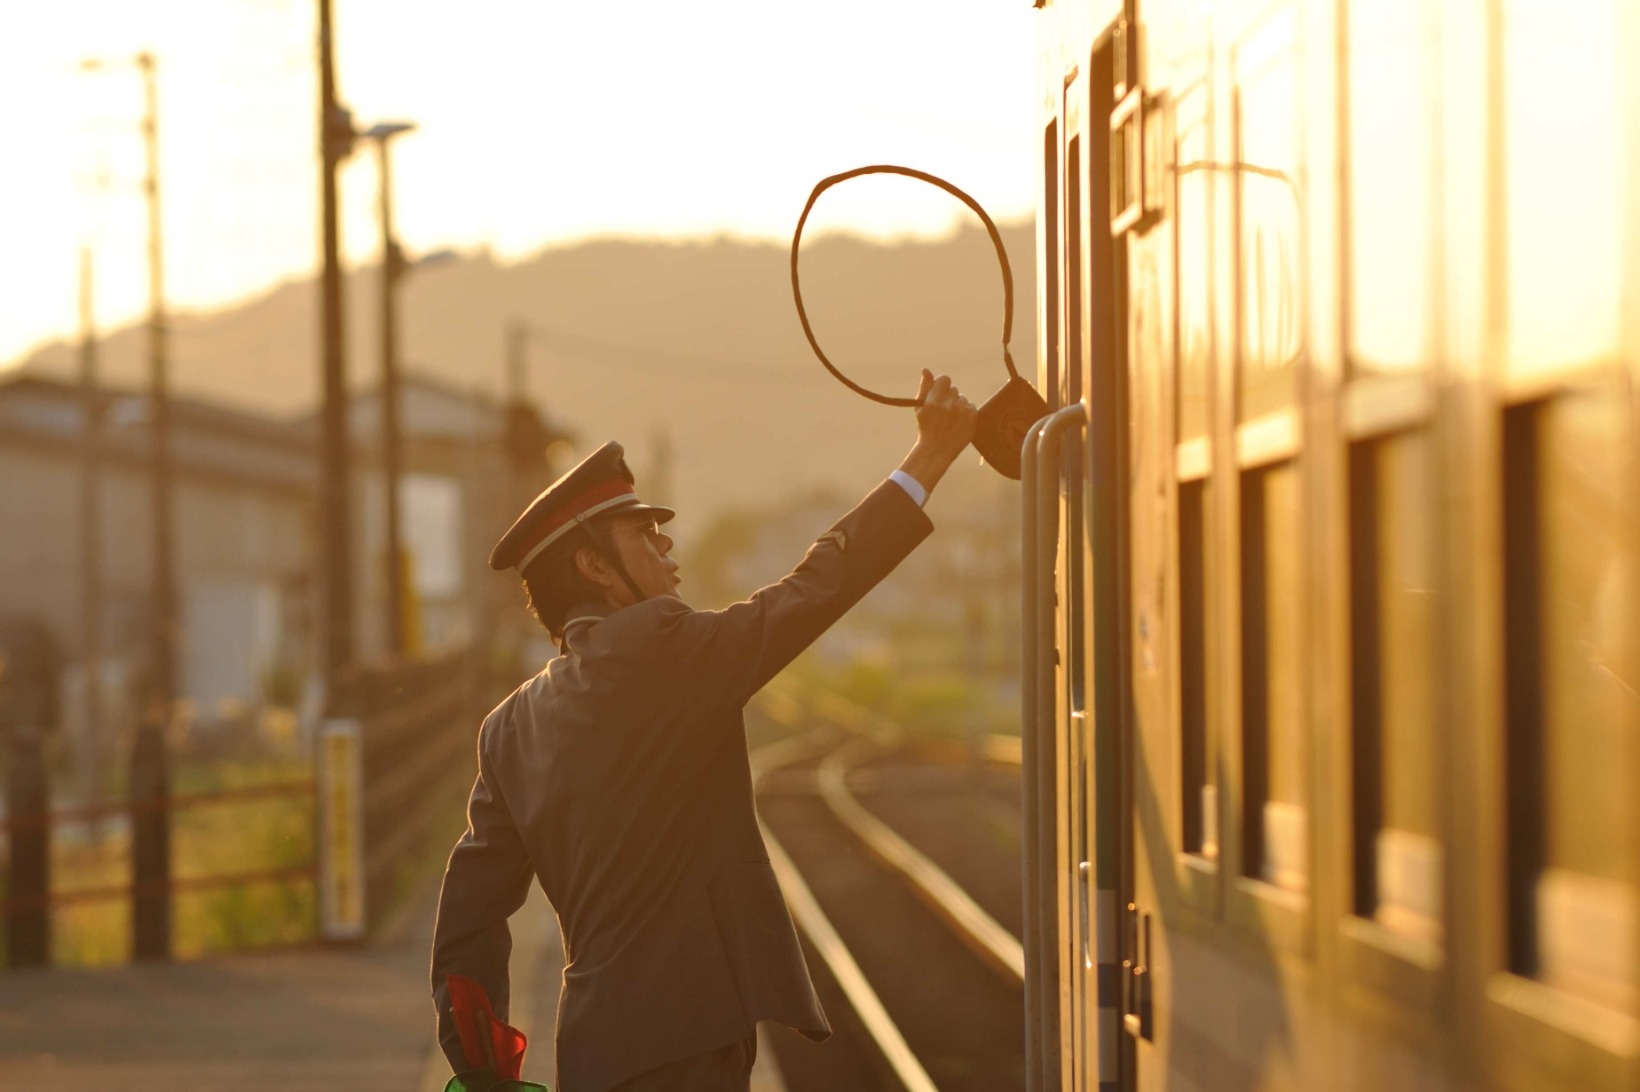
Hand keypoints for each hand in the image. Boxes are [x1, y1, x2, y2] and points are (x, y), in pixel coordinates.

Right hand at [898, 369, 977, 497]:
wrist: (937, 451)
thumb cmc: (926, 428)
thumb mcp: (920, 408)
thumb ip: (924, 387)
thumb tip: (926, 369)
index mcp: (933, 401)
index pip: (945, 379)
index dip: (942, 386)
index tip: (940, 394)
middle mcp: (948, 405)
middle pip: (954, 389)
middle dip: (949, 398)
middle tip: (943, 412)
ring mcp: (962, 411)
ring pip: (962, 398)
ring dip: (957, 406)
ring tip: (951, 419)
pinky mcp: (972, 418)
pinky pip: (971, 406)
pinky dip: (966, 413)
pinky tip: (958, 423)